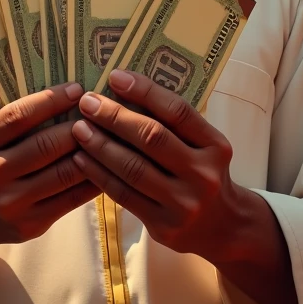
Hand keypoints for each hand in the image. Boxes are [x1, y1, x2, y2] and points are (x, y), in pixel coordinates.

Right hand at [0, 82, 97, 252]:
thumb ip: (4, 114)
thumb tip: (49, 83)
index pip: (18, 117)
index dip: (51, 100)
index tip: (77, 89)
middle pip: (46, 145)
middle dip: (79, 126)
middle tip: (101, 111)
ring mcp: (11, 203)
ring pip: (64, 173)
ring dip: (92, 151)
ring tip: (110, 134)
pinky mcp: (31, 223)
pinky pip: (72, 198)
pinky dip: (94, 179)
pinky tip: (108, 164)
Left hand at [71, 69, 245, 263]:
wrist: (223, 227)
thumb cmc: (202, 173)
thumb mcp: (203, 146)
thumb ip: (173, 124)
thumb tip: (123, 90)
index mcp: (215, 146)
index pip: (178, 111)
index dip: (145, 91)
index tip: (115, 76)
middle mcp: (203, 174)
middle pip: (152, 137)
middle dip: (115, 117)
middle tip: (88, 102)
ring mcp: (184, 203)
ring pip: (133, 168)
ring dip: (100, 145)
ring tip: (79, 128)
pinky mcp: (163, 226)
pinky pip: (124, 195)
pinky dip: (99, 174)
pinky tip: (81, 159)